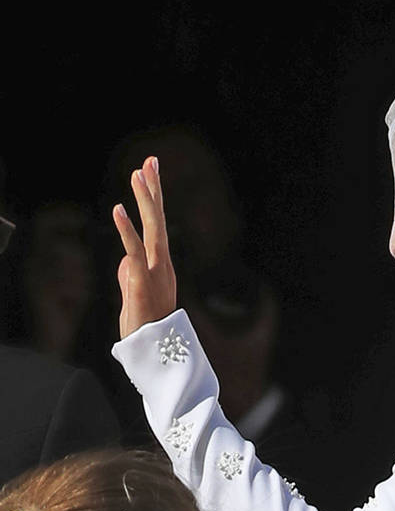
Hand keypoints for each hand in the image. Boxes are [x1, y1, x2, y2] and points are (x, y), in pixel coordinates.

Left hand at [112, 156, 176, 338]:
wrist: (155, 348)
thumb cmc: (146, 324)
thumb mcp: (134, 293)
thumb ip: (130, 273)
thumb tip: (125, 260)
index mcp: (160, 262)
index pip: (158, 223)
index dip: (154, 198)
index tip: (150, 173)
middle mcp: (162, 261)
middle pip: (159, 218)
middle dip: (154, 189)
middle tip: (150, 162)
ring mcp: (154, 269)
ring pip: (152, 228)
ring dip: (145, 200)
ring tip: (138, 173)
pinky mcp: (142, 279)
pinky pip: (133, 249)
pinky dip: (126, 228)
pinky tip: (118, 208)